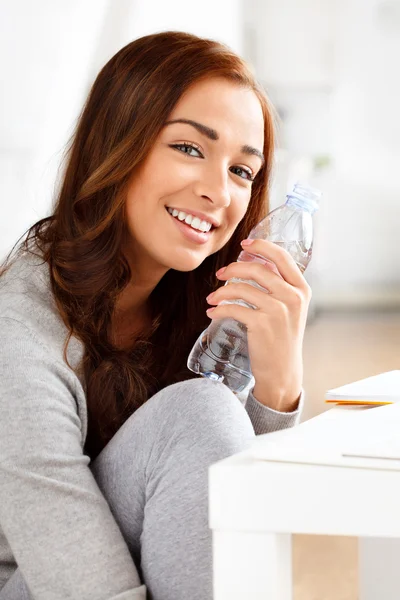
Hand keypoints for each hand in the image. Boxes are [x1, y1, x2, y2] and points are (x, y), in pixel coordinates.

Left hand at [205, 239, 311, 411]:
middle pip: (257, 269)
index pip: (282, 257)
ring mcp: (278, 310)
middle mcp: (292, 297)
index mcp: (301, 289)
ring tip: (212, 298)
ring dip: (221, 292)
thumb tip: (253, 264)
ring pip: (241, 288)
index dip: (262, 246)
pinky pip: (233, 308)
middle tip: (220, 274)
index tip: (245, 244)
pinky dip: (219, 309)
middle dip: (233, 268)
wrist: (282, 371)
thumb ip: (279, 287)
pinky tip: (212, 312)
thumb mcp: (290, 309)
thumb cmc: (282, 338)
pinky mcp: (261, 324)